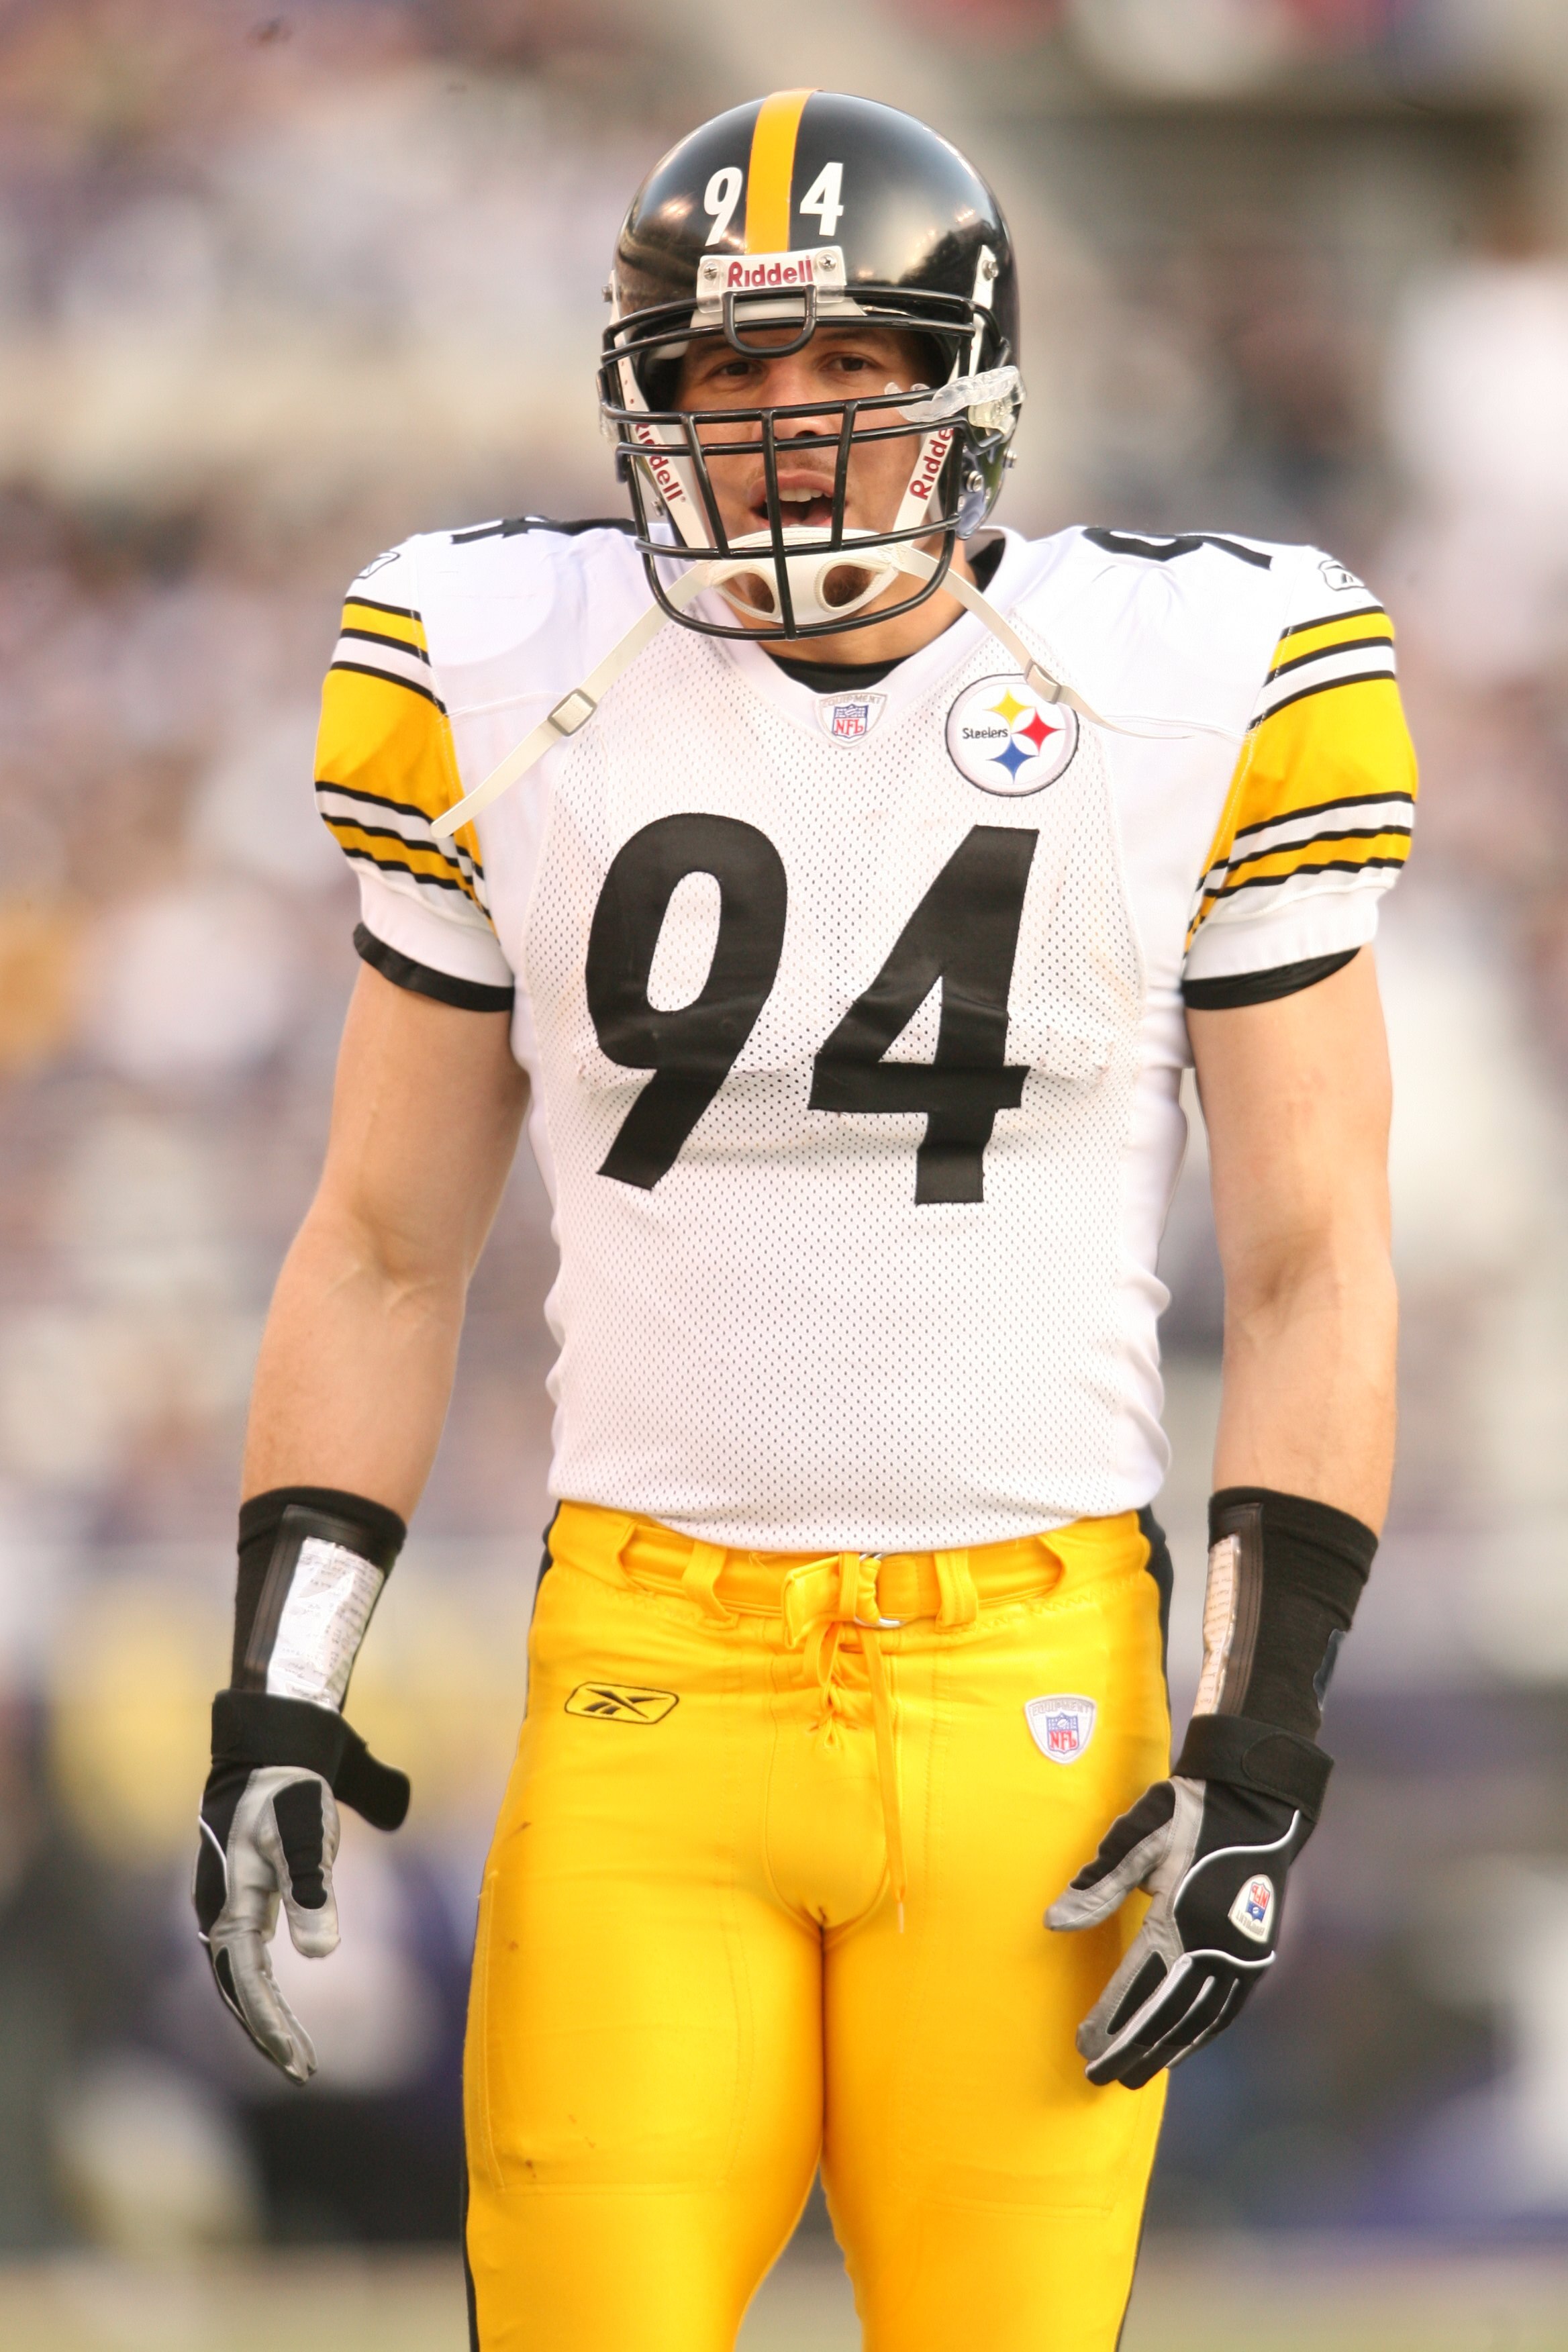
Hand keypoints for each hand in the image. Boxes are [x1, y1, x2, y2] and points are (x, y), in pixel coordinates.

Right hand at [193, 1759, 341, 2084]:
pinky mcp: (241, 1894)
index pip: (247, 1983)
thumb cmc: (291, 1790)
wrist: (272, 1748)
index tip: (298, 2064)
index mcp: (229, 1903)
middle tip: (303, 2071)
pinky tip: (278, 2005)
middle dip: (266, 2033)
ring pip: (238, 1976)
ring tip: (295, 2054)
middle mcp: (219, 1910)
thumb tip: (319, 1954)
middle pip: (237, 1989)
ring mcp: (226, 1903)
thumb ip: (313, 1891)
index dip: (271, 2026)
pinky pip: (244, 1955)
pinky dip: (260, 1987)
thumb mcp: (309, 1836)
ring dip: (263, 2016)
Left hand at [1046, 1776, 1308, 2087]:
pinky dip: (1197, 2034)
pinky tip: (1177, 2049)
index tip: (1084, 2045)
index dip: (1111, 2018)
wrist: (1256, 1803)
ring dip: (1163, 2050)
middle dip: (1131, 2047)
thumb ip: (1098, 1884)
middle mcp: (1216, 1944)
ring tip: (1131, 2076)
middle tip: (1098, 2076)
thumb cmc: (1187, 1815)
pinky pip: (1224, 2008)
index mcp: (1181, 1914)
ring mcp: (1242, 1954)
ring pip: (1198, 2018)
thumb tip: (1054, 1922)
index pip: (1139, 1982)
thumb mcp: (1138, 1837)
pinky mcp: (1256, 1955)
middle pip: (1167, 2011)